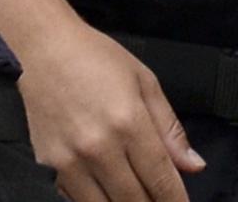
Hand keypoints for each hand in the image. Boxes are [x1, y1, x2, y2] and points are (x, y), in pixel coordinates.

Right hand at [10, 15, 203, 201]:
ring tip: (138, 198)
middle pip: (134, 199)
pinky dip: (97, 201)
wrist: (44, 50)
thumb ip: (170, 129)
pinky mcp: (48, 165)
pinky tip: (108, 192)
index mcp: (129, 122)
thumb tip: (193, 165)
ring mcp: (70, 160)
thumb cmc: (96, 59)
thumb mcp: (145, 82)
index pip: (160, 177)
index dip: (175, 199)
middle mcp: (99, 147)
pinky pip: (77, 199)